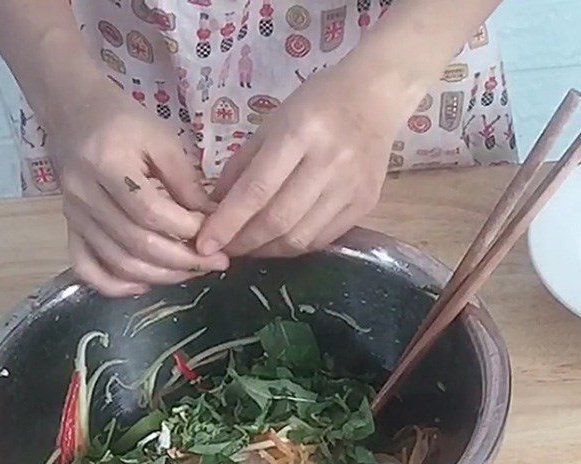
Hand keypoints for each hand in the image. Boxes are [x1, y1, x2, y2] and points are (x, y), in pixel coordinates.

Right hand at [48, 80, 228, 295]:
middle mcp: (85, 194)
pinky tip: (143, 286)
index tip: (214, 233)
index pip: (150, 211)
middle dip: (181, 260)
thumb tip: (213, 223)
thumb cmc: (123, 121)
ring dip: (159, 276)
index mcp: (107, 163)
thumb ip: (186, 183)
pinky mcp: (70, 227)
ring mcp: (74, 215)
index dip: (186, 229)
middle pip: (136, 243)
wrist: (73, 112)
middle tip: (214, 263)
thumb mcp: (161, 139)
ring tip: (191, 273)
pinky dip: (113, 285)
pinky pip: (86, 267)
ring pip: (118, 262)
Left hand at [197, 64, 410, 258]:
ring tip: (247, 249)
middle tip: (222, 251)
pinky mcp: (364, 204)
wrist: (377, 96)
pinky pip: (321, 239)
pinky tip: (276, 243)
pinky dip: (293, 247)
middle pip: (277, 220)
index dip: (227, 223)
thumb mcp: (272, 123)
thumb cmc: (317, 104)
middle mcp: (329, 162)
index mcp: (300, 133)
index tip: (203, 244)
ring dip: (266, 251)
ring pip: (300, 237)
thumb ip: (242, 167)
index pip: (256, 190)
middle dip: (243, 242)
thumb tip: (214, 210)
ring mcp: (351, 187)